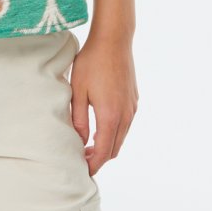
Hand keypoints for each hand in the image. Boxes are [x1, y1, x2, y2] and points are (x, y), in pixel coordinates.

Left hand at [69, 31, 137, 174]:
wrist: (113, 39)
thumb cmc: (91, 62)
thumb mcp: (78, 91)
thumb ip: (79, 119)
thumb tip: (80, 141)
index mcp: (110, 116)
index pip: (103, 152)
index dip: (93, 165)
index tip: (82, 171)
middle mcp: (125, 115)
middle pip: (114, 149)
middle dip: (100, 159)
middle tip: (82, 160)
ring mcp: (132, 108)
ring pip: (121, 138)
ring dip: (107, 146)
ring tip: (89, 146)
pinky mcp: (134, 100)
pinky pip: (126, 125)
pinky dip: (114, 133)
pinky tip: (101, 127)